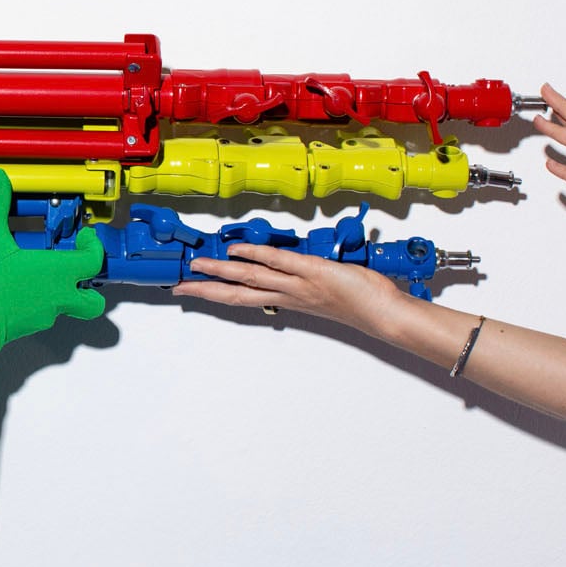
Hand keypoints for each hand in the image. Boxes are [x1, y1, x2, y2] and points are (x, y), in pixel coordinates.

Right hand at [0, 167, 105, 351]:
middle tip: (76, 267)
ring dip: (63, 291)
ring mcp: (45, 315)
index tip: (84, 237)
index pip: (94, 261)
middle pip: (94, 300)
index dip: (94, 247)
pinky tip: (20, 288)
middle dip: (91, 286)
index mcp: (57, 272)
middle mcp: (57, 296)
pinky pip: (45, 313)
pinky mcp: (28, 326)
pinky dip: (41, 301)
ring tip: (41, 273)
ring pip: (69, 307)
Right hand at [173, 243, 408, 337]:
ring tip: (198, 266)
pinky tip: (237, 251)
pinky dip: (256, 256)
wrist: (385, 314)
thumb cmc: (363, 304)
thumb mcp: (326, 292)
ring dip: (221, 272)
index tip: (195, 290)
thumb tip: (291, 268)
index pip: (246, 297)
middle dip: (206, 289)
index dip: (217, 294)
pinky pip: (280, 262)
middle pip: (238, 293)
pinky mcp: (314, 272)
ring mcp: (299, 284)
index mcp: (289, 300)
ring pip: (251, 278)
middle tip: (180, 285)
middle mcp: (289, 294)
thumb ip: (305, 281)